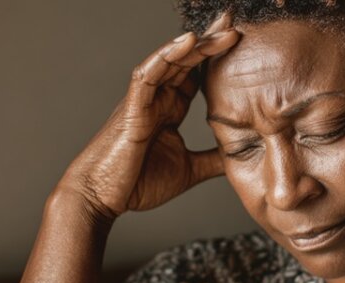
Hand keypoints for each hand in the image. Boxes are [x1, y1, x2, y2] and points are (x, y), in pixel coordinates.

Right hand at [58, 13, 238, 218]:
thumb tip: (243, 157)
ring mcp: (144, 100)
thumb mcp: (189, 170)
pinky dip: (167, 56)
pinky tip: (188, 41)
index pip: (196, 74)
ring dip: (196, 44)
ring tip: (222, 29)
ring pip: (170, 61)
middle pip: (186, 60)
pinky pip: (149, 74)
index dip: (216, 58)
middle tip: (234, 21)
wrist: (101, 198)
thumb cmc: (137, 183)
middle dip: (210, 40)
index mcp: (170, 110)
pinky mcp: (132, 107)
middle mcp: (157, 99)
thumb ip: (214, 159)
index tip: (241, 43)